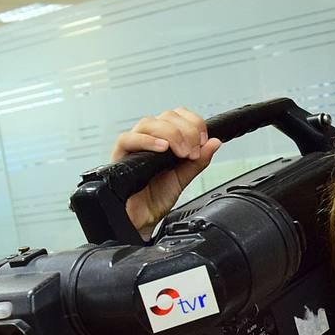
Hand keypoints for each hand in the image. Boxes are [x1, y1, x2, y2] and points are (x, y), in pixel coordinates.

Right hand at [110, 108, 222, 238]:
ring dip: (171, 134)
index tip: (203, 140)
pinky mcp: (119, 156)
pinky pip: (127, 139)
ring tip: (182, 153)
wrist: (142, 218)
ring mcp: (133, 146)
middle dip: (186, 131)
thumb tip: (215, 143)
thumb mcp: (184, 178)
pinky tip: (162, 149)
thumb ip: (199, 161)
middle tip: (192, 152)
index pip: (177, 115)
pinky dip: (147, 141)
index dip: (193, 122)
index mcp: (164, 140)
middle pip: (165, 117)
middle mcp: (148, 139)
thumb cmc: (157, 198)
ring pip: (148, 123)